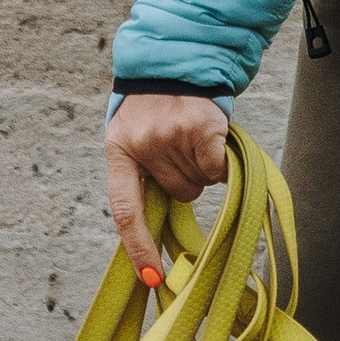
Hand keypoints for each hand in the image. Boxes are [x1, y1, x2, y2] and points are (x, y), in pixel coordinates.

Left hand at [105, 92, 229, 278]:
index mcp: (118, 150)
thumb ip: (142, 174)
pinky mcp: (202, 128)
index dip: (139, 247)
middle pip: (178, 196)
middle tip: (182, 152)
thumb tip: (160, 230)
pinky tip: (211, 139)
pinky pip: (218, 169)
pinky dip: (221, 162)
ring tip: (193, 140)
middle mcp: (143, 145)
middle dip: (186, 182)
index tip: (153, 279)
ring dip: (202, 169)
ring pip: (200, 183)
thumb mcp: (133, 137)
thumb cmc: (153, 109)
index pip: (125, 210)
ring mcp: (172, 136)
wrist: (176, 61)